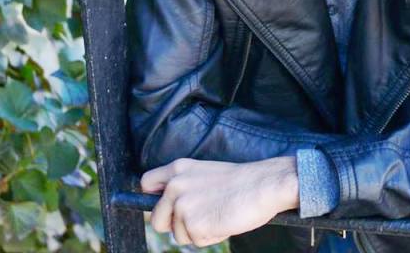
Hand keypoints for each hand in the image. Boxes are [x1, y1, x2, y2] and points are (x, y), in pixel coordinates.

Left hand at [140, 156, 298, 247]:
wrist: (263, 185)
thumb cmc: (241, 182)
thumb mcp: (205, 173)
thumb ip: (184, 185)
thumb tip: (169, 208)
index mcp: (179, 168)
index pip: (146, 184)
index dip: (153, 200)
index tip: (165, 207)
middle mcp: (175, 185)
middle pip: (157, 220)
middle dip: (175, 225)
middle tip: (201, 216)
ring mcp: (182, 205)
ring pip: (178, 235)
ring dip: (198, 231)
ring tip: (218, 213)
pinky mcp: (193, 224)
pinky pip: (195, 242)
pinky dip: (210, 237)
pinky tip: (223, 221)